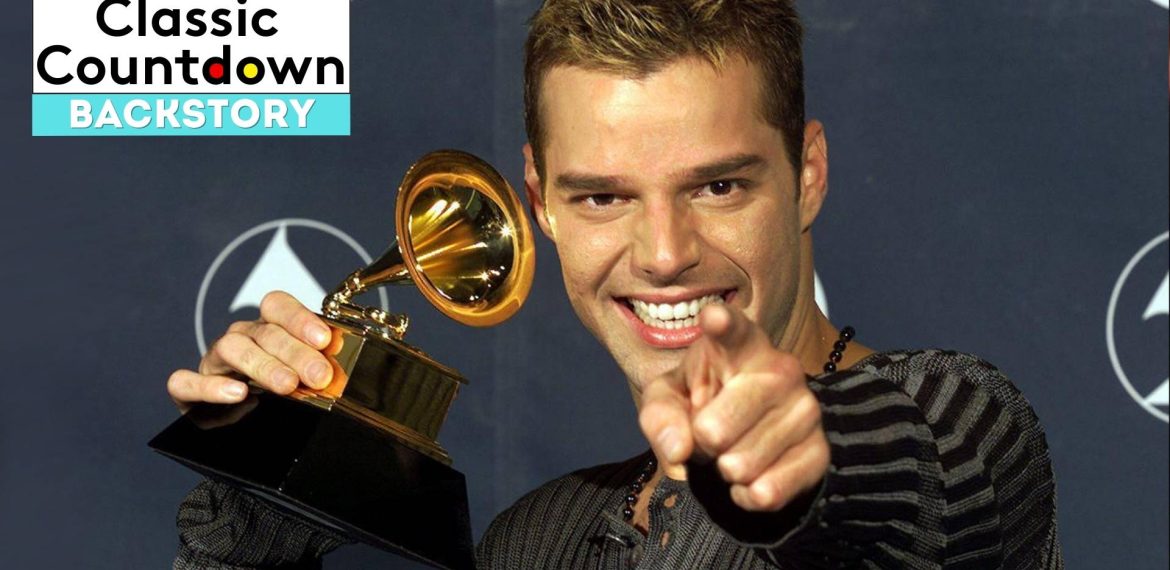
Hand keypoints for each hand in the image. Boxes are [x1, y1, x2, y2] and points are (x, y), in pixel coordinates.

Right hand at [167, 291, 333, 412]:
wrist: (239, 430)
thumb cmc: (276, 399)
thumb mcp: (301, 381)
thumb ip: (316, 371)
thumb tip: (341, 375)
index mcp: (267, 330)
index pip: (277, 306)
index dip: (300, 318)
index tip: (324, 340)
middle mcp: (240, 339)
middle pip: (264, 332)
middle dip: (294, 352)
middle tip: (318, 376)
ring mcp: (213, 363)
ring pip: (231, 348)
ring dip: (263, 365)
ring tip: (287, 385)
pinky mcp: (188, 392)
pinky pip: (187, 381)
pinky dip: (211, 387)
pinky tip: (237, 394)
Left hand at [639, 304, 829, 511]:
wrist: (754, 436)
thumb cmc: (704, 404)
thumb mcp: (668, 401)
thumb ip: (659, 416)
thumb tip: (680, 449)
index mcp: (740, 345)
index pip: (734, 332)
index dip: (723, 326)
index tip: (713, 318)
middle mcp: (780, 369)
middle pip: (715, 429)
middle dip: (700, 443)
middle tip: (709, 432)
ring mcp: (805, 410)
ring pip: (739, 465)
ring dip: (724, 469)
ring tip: (733, 449)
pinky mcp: (819, 451)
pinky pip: (766, 492)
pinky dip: (746, 495)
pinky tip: (750, 478)